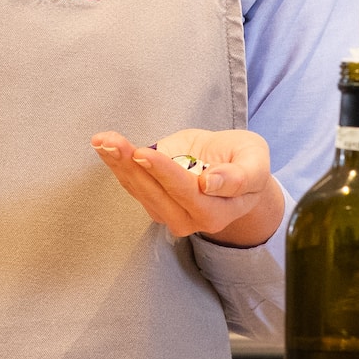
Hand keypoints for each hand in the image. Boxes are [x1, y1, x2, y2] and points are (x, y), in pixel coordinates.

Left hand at [92, 128, 284, 247]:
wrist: (232, 168)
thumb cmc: (245, 162)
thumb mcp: (255, 160)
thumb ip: (241, 176)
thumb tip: (210, 183)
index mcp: (217, 211)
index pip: (187, 192)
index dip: (165, 173)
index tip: (144, 153)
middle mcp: (189, 218)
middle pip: (155, 194)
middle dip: (132, 166)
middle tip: (112, 142)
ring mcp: (167, 212)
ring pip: (138, 189)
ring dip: (117, 164)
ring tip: (103, 140)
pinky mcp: (152, 200)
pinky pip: (131, 182)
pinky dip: (116, 162)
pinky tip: (104, 143)